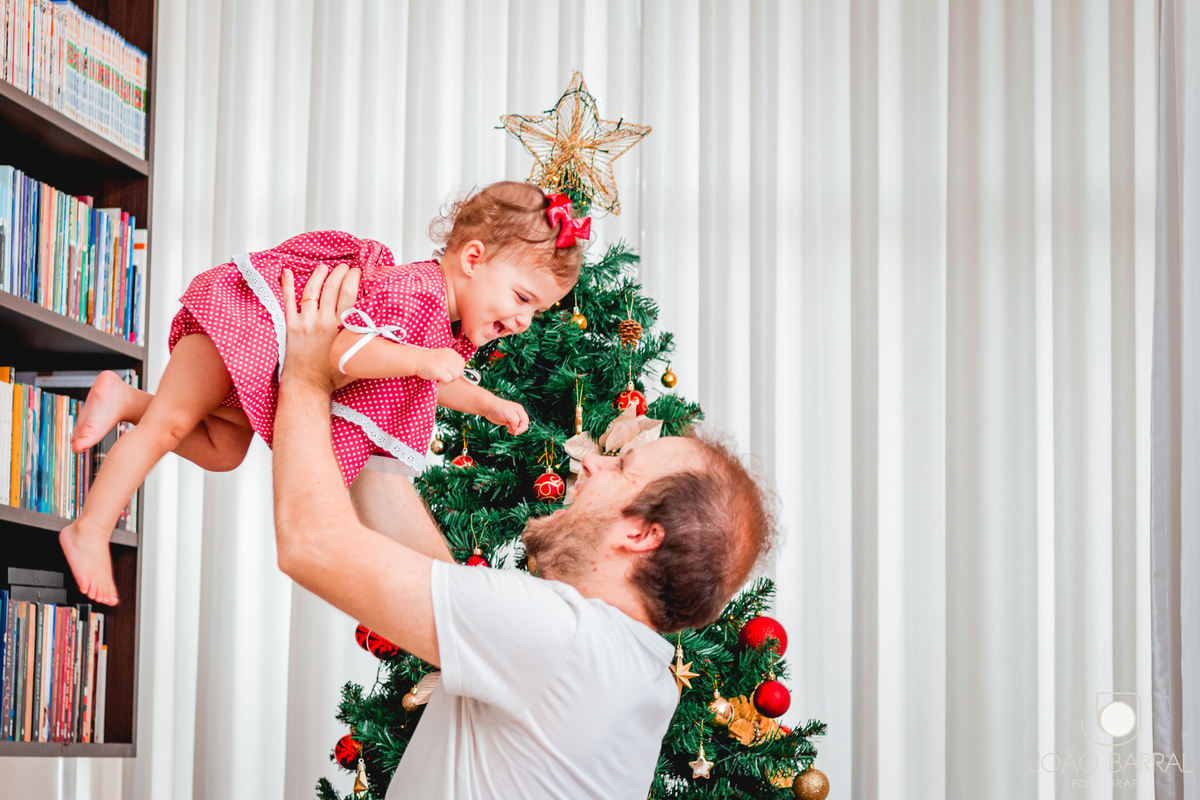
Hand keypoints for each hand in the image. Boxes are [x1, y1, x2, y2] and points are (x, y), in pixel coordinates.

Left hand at [281, 264, 360, 392]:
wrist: (308, 385)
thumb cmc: (332, 376)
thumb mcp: (357, 359)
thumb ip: (369, 344)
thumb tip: (387, 337)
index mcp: (341, 328)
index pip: (349, 294)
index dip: (353, 278)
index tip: (356, 272)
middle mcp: (324, 322)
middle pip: (332, 287)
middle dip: (339, 272)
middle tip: (343, 267)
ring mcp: (306, 322)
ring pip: (312, 290)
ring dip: (319, 274)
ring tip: (324, 267)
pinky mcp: (291, 326)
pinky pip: (288, 301)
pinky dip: (287, 285)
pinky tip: (287, 272)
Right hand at [418, 348, 465, 382]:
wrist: (416, 360)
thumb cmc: (429, 360)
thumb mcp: (443, 356)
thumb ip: (452, 361)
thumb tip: (460, 371)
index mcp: (451, 352)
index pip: (462, 364)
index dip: (457, 370)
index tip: (449, 371)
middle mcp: (449, 357)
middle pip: (460, 371)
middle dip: (454, 376)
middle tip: (445, 375)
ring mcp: (444, 363)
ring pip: (456, 376)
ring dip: (449, 379)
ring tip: (442, 376)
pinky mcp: (439, 371)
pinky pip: (448, 380)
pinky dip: (444, 381)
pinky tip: (438, 378)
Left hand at [486, 397, 529, 434]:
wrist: (489, 407)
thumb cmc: (498, 407)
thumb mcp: (508, 413)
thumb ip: (515, 421)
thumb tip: (516, 427)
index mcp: (520, 411)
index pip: (525, 421)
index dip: (522, 427)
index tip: (516, 431)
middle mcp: (517, 415)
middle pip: (523, 425)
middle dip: (519, 430)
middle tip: (513, 431)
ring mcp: (513, 419)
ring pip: (518, 428)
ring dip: (515, 430)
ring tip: (509, 429)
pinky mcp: (508, 422)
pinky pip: (513, 428)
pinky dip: (512, 430)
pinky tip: (508, 429)